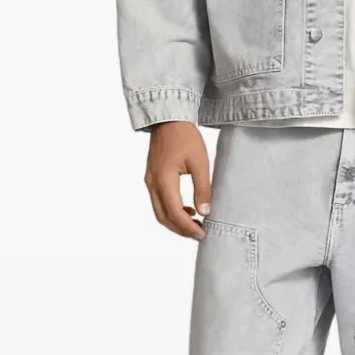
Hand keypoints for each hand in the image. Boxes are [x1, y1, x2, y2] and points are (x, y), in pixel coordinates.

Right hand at [144, 121, 210, 239]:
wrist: (169, 120)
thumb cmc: (185, 137)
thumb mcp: (200, 163)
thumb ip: (203, 189)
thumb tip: (204, 212)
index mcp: (164, 180)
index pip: (175, 213)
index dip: (188, 228)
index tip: (202, 233)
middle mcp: (152, 183)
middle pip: (164, 217)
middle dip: (181, 229)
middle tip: (199, 234)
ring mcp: (150, 181)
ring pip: (159, 212)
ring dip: (176, 222)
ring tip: (195, 224)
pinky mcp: (152, 178)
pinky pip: (159, 202)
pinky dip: (171, 211)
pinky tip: (188, 210)